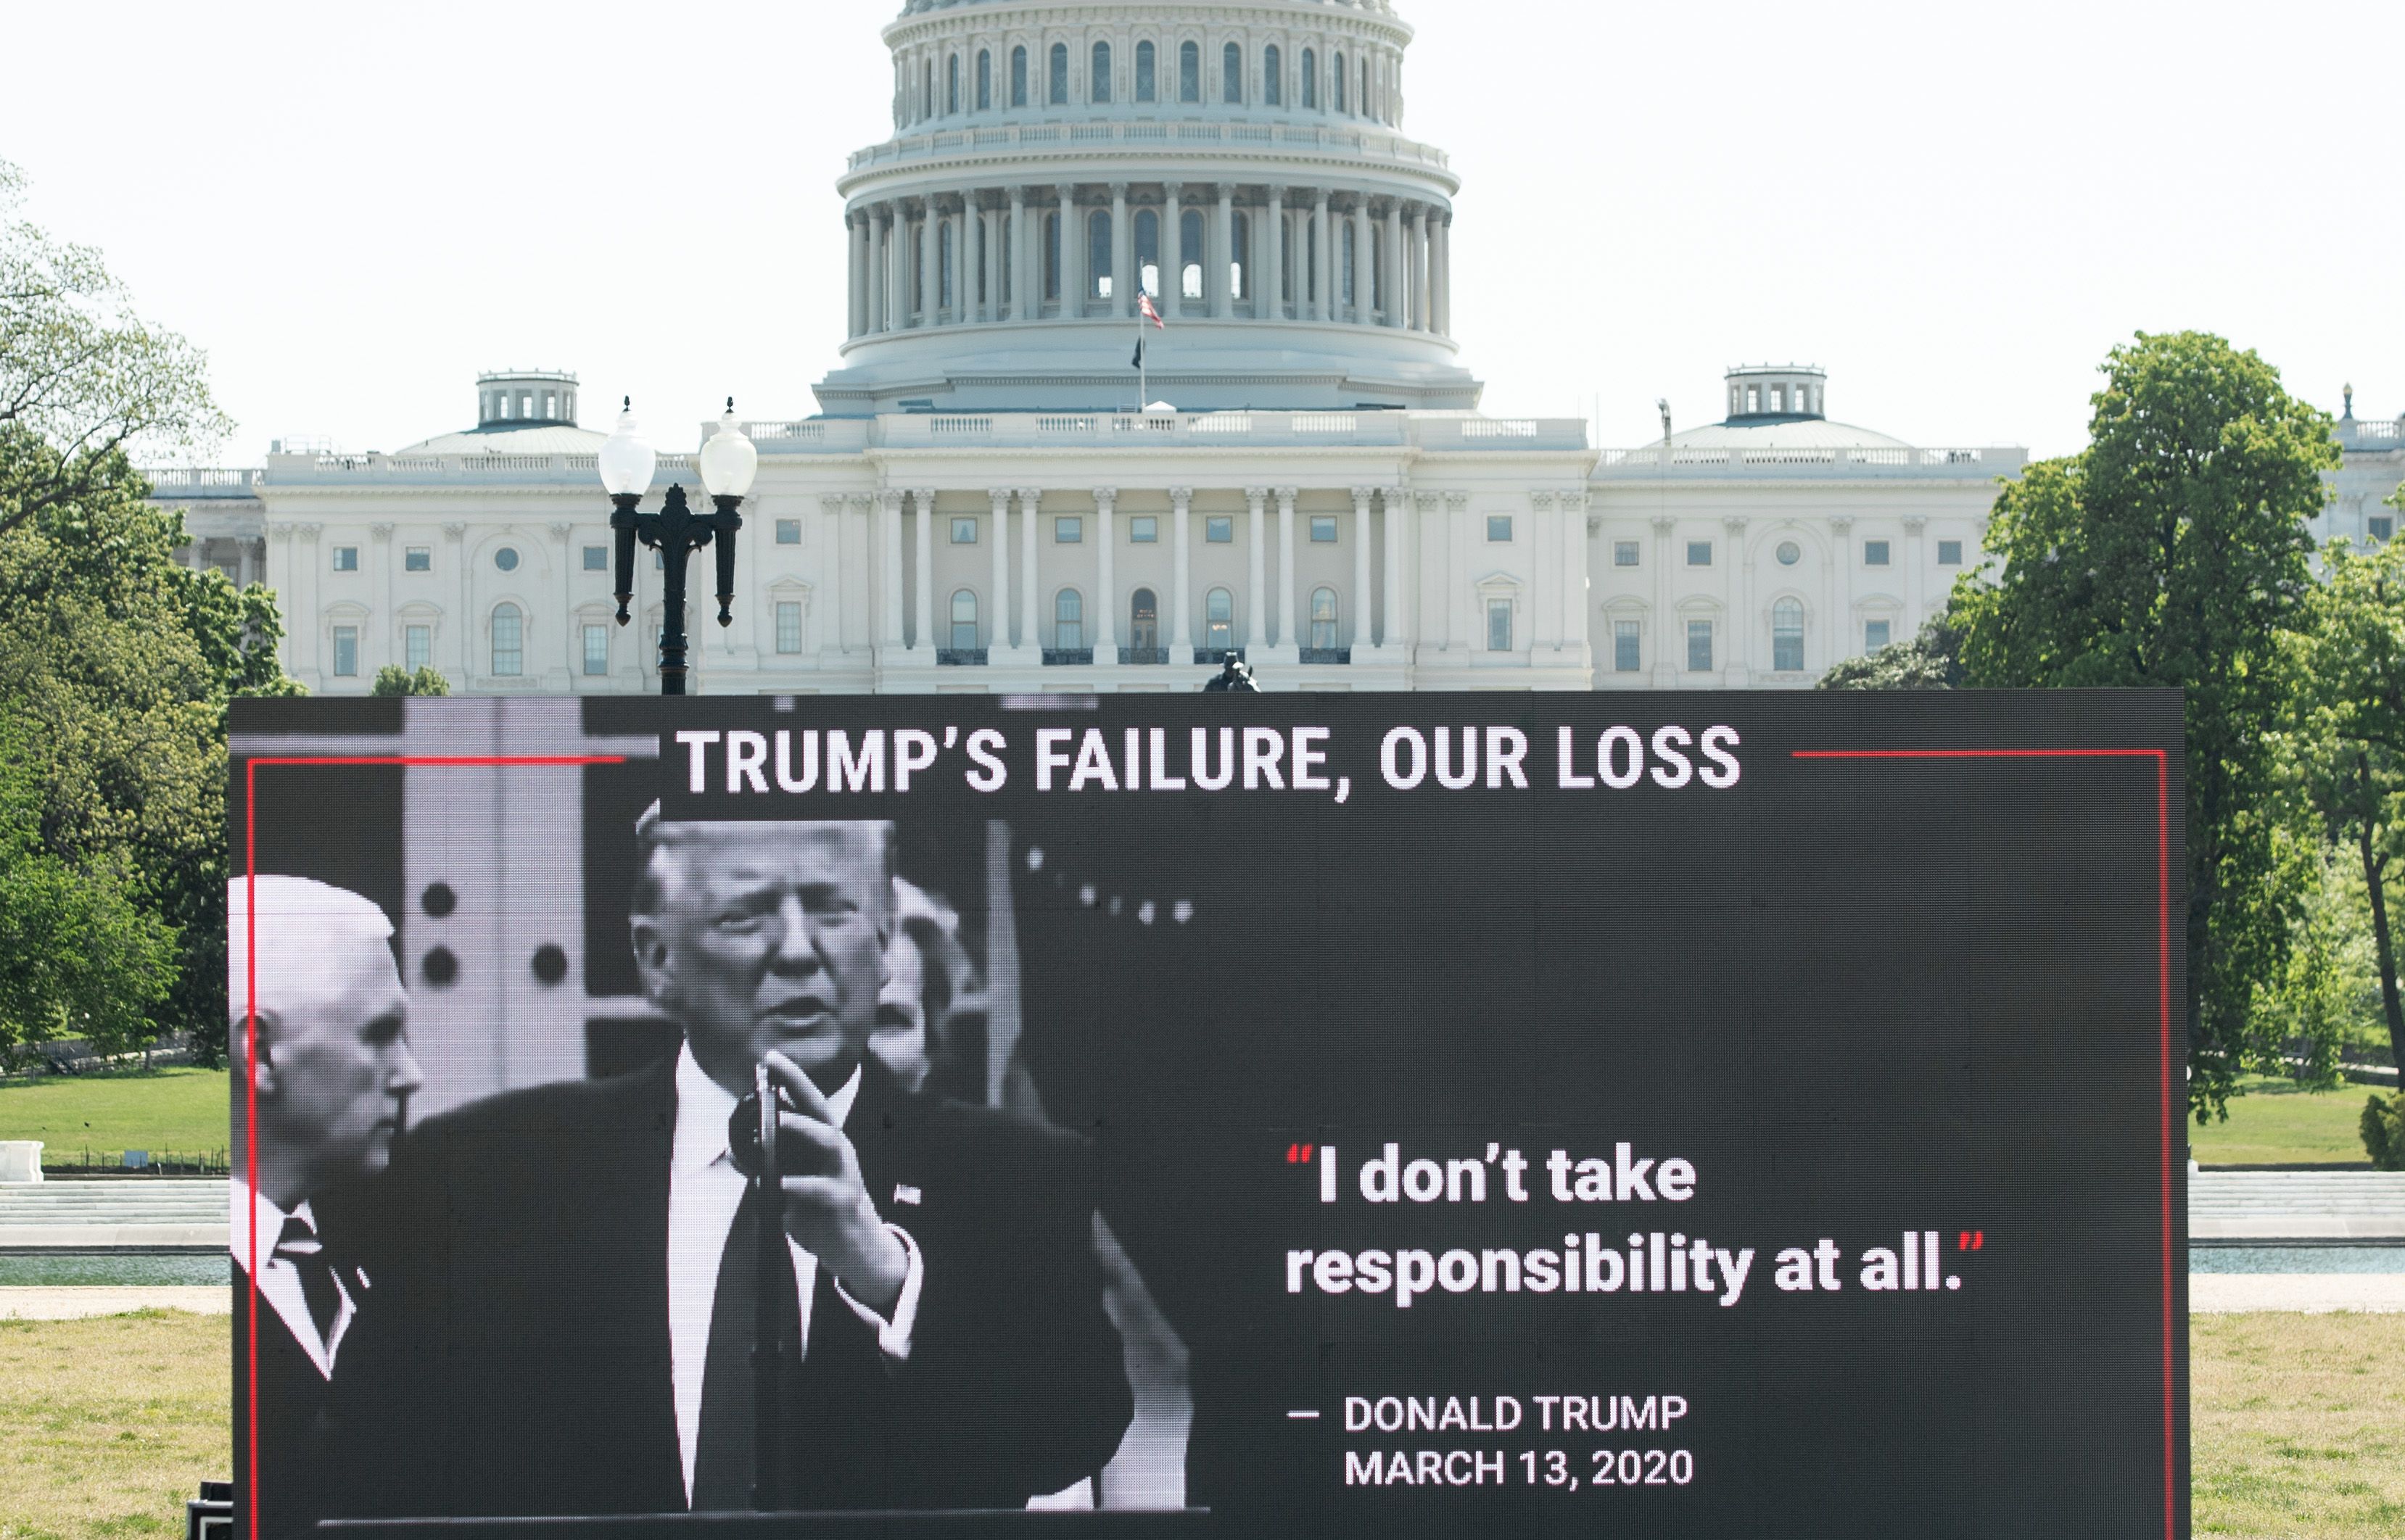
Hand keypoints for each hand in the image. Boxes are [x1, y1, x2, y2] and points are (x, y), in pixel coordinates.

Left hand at [760, 1051, 907, 1317]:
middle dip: (799, 1085)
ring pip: (829, 1140)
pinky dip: (793, 1186)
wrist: (858, 1250)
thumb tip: (738, 1151)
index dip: (793, 1079)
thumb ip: (772, 1166)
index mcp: (826, 1143)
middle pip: (822, 1110)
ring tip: (776, 1124)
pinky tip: (773, 1187)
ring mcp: (844, 1174)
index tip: (771, 1057)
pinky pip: (818, 1189)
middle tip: (773, 1072)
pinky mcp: (843, 1201)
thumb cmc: (823, 1211)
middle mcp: (838, 1151)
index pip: (809, 1104)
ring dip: (802, 1129)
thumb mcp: (795, 1184)